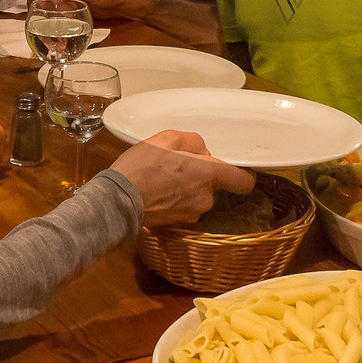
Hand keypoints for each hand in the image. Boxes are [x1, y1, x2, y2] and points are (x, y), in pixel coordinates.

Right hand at [110, 129, 254, 225]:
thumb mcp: (167, 138)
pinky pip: (184, 206)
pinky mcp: (177, 224)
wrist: (117, 200)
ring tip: (162, 177)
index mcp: (208, 175)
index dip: (242, 174)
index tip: (234, 169)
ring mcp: (192, 214)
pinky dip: (176, 198)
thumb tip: (202, 153)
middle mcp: (206, 198)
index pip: (244, 181)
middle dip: (200, 175)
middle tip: (177, 165)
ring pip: (198, 195)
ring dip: (187, 186)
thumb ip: (193, 141)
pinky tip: (157, 190)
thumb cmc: (143, 166)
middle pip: (214, 185)